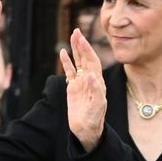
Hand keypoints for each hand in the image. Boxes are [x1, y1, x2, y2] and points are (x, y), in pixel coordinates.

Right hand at [61, 28, 106, 151]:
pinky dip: (67, 62)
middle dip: (82, 45)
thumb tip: (91, 75)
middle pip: (86, 58)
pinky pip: (70, 72)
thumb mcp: (96, 106)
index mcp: (98, 82)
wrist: (86, 130)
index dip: (88, 50)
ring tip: (73, 35)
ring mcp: (82, 83)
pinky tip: (63, 52)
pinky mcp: (73, 88)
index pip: (93, 62)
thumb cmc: (94, 119)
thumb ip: (95, 90)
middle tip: (76, 31)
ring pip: (78, 62)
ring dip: (76, 49)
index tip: (82, 39)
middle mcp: (91, 80)